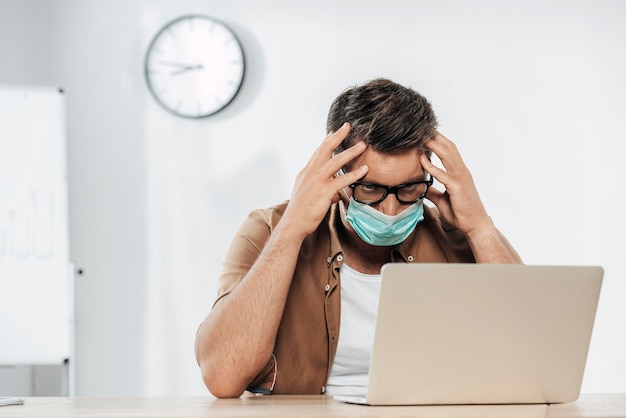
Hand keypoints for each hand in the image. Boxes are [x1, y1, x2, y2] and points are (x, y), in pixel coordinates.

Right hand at [283, 123, 368, 238]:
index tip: (334, 131)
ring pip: (336, 161)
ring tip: (362, 145)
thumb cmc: (300, 212)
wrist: (293, 224)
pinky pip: (342, 180)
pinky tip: (364, 169)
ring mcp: (317, 181)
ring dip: (350, 152)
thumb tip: (335, 193)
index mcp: (306, 172)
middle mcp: (310, 173)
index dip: (327, 141)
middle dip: (337, 136)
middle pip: (325, 149)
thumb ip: (324, 191)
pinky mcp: (324, 191)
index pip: (318, 152)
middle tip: (347, 126)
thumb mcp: (310, 196)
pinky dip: (354, 173)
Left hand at [420, 132, 491, 236]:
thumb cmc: (461, 213)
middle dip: (435, 136)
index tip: (426, 132)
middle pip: (449, 147)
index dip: (438, 139)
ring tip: (420, 137)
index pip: (450, 150)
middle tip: (421, 127)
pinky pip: (443, 174)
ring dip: (433, 144)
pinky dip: (431, 166)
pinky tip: (421, 160)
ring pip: (447, 155)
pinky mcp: (458, 187)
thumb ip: (433, 192)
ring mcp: (461, 178)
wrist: (475, 226)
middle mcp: (462, 171)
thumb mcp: (443, 200)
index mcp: (459, 172)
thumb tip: (422, 188)